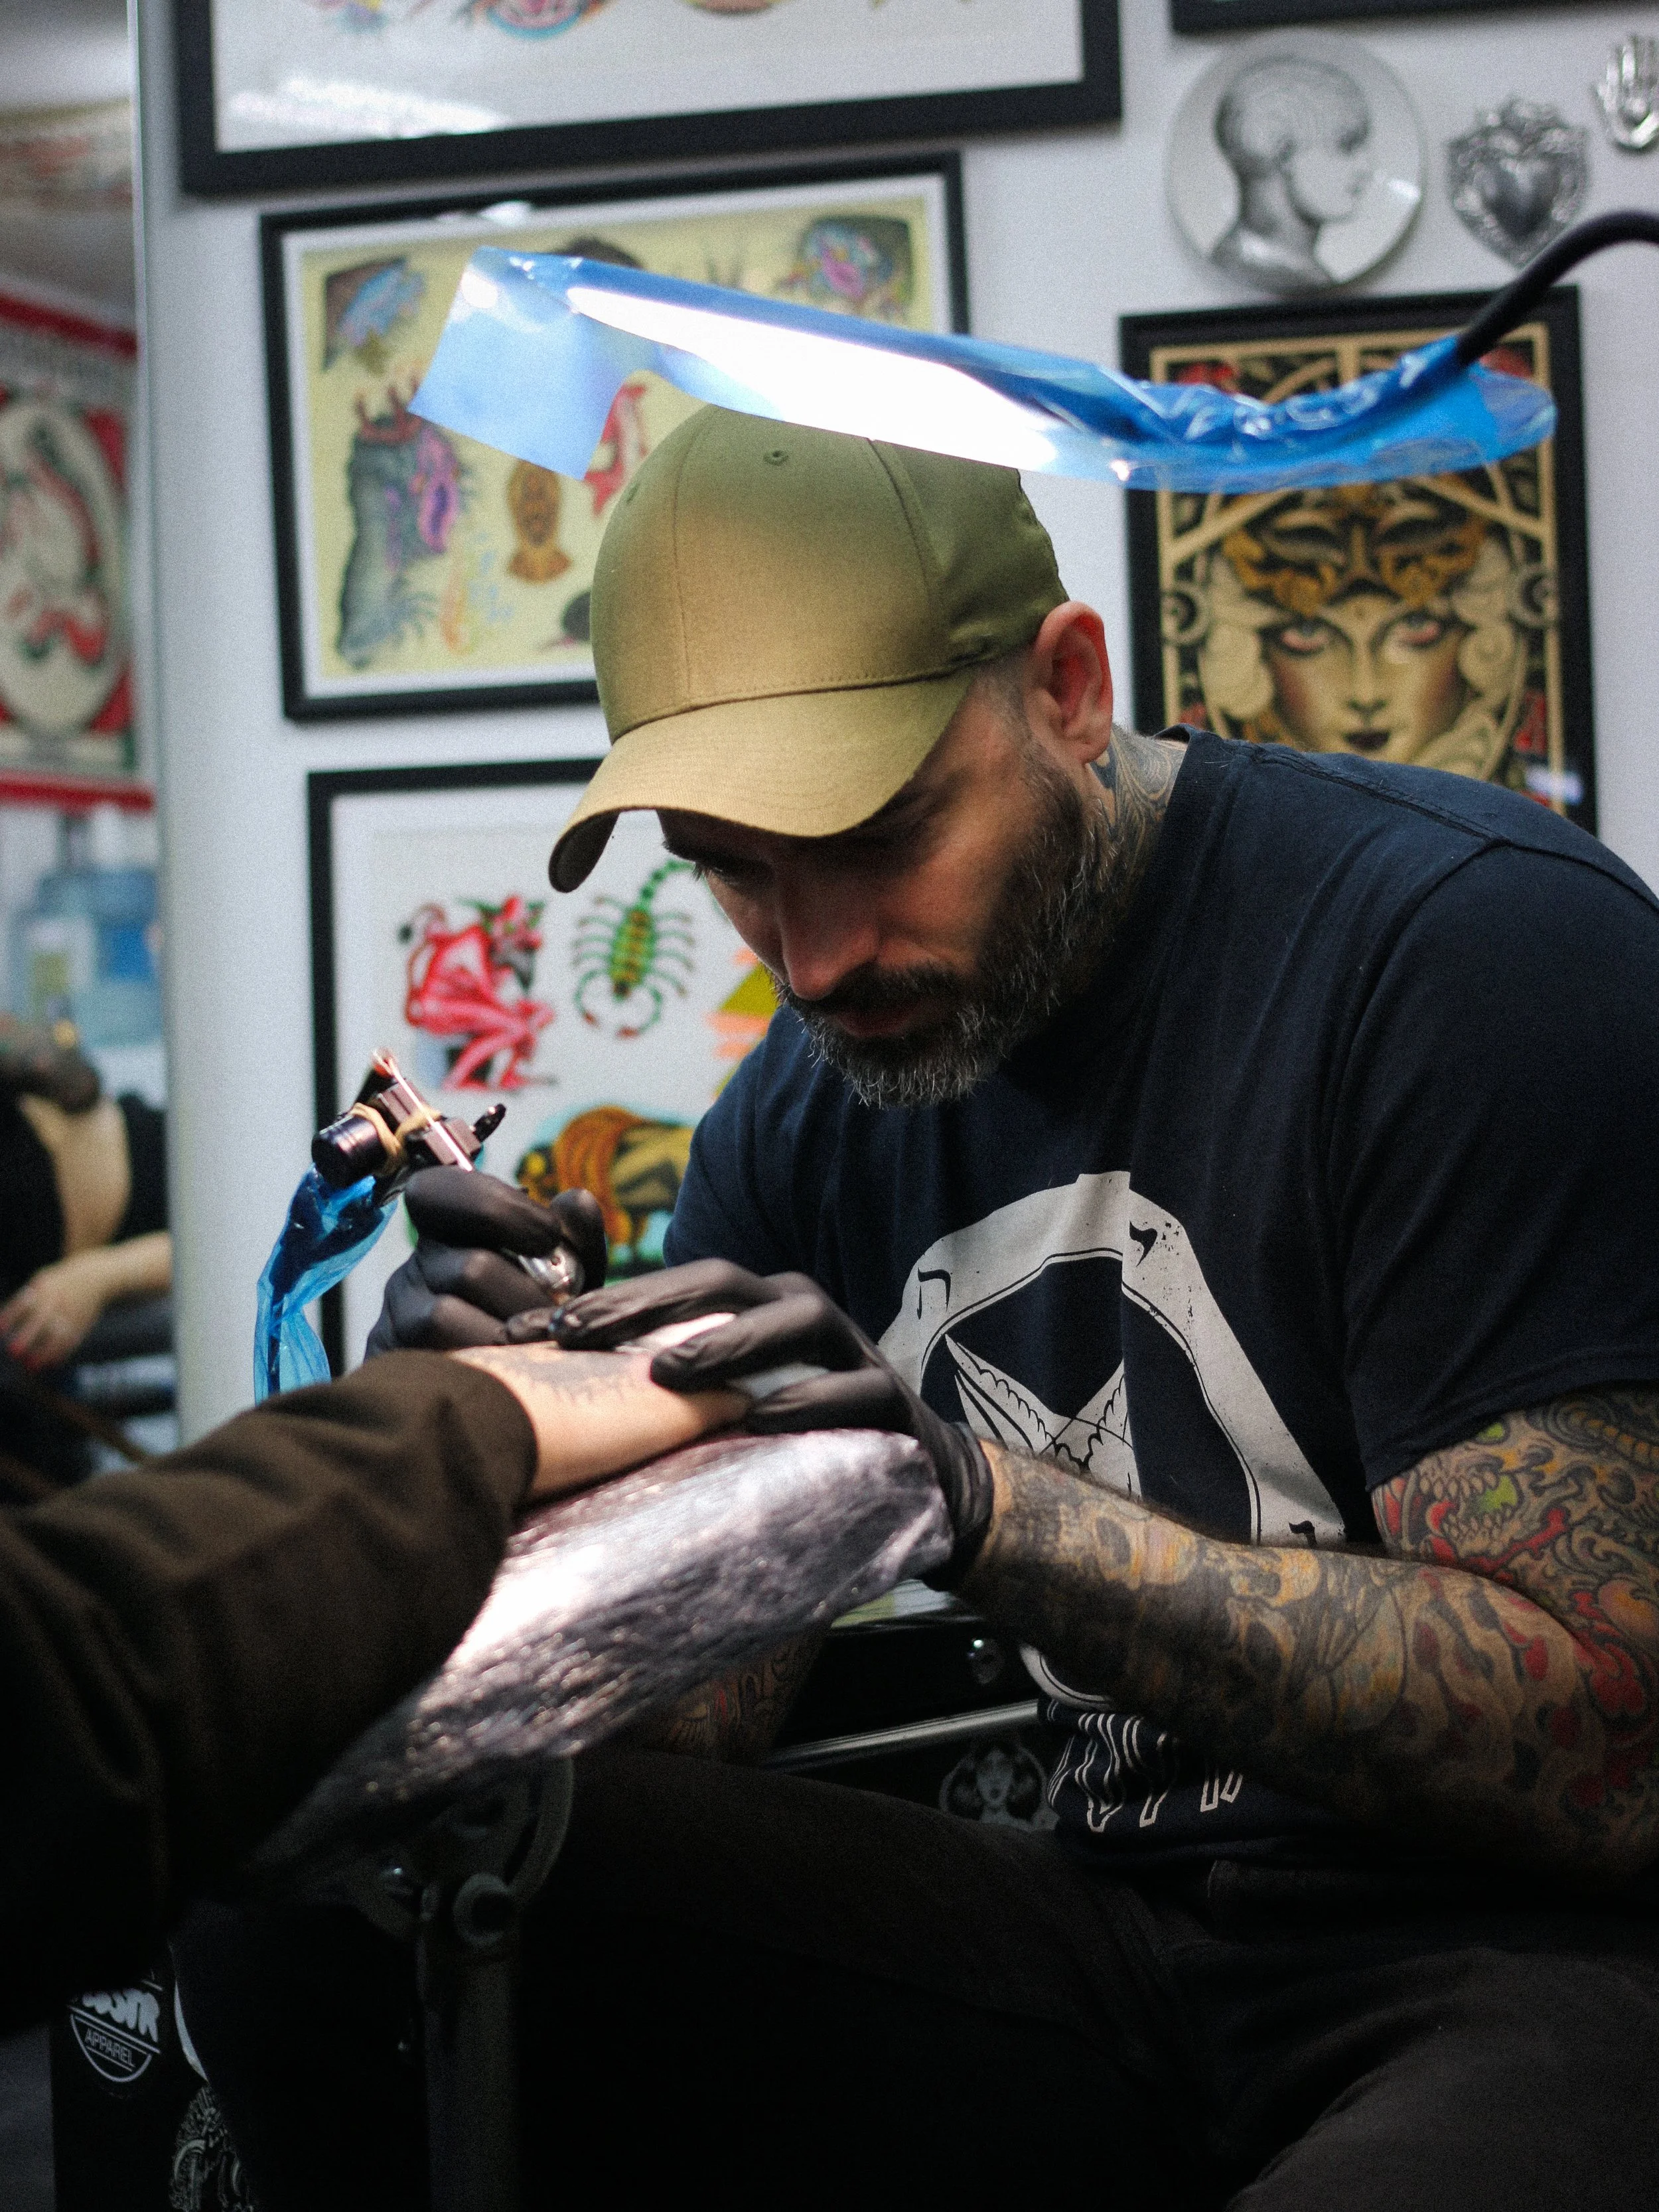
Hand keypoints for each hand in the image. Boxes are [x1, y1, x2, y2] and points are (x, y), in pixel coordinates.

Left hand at [0, 1251, 111, 1368]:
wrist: (94, 1277)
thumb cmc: (60, 1282)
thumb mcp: (44, 1280)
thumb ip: (27, 1297)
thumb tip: (6, 1320)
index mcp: (45, 1288)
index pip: (24, 1303)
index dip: (11, 1316)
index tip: (0, 1329)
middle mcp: (59, 1301)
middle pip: (41, 1320)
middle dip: (27, 1336)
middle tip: (13, 1352)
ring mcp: (72, 1313)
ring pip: (58, 1335)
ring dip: (44, 1352)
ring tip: (31, 1366)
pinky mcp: (83, 1323)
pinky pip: (72, 1341)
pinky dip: (61, 1353)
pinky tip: (51, 1363)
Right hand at [365, 1168, 607, 1355]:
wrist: (519, 1403)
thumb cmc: (541, 1330)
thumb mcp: (569, 1282)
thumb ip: (577, 1241)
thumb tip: (574, 1202)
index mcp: (451, 1234)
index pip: (439, 1191)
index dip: (497, 1208)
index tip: (549, 1237)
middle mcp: (415, 1270)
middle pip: (470, 1267)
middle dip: (528, 1299)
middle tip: (556, 1323)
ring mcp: (396, 1320)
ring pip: (443, 1315)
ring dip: (508, 1339)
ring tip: (537, 1353)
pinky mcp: (391, 1368)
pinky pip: (433, 1362)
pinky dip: (487, 1372)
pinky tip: (514, 1378)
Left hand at [555, 1259, 992, 1583]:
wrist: (917, 1476)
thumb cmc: (799, 1435)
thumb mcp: (726, 1403)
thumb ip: (663, 1380)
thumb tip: (561, 1387)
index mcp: (753, 1307)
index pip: (675, 1286)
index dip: (607, 1301)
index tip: (535, 1331)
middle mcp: (798, 1311)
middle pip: (724, 1285)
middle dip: (649, 1303)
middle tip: (579, 1334)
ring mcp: (850, 1349)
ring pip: (794, 1320)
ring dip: (728, 1342)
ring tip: (666, 1371)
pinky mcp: (890, 1397)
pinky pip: (852, 1389)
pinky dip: (806, 1400)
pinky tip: (760, 1420)